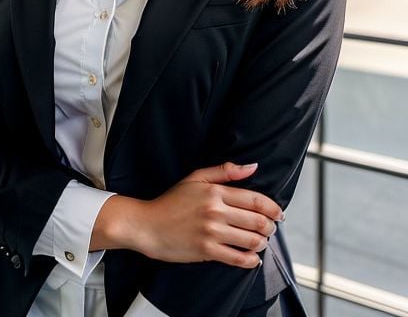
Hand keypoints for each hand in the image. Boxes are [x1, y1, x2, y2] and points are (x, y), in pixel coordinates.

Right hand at [133, 162, 282, 267]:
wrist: (148, 225)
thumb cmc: (171, 201)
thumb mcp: (196, 178)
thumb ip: (225, 171)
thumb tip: (252, 166)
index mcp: (215, 192)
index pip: (256, 200)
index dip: (273, 208)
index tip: (279, 214)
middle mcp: (216, 211)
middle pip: (258, 221)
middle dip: (270, 226)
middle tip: (269, 228)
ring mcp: (211, 232)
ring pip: (251, 240)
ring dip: (262, 243)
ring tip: (260, 241)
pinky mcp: (206, 251)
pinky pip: (238, 258)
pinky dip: (250, 260)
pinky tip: (251, 258)